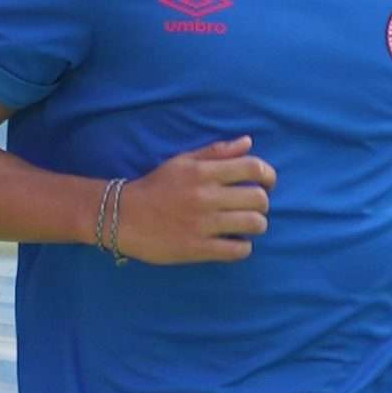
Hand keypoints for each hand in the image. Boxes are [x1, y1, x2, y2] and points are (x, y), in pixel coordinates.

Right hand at [114, 135, 275, 263]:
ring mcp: (203, 224)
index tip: (267, 183)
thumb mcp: (183, 162)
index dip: (268, 175)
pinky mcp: (197, 248)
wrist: (122, 216)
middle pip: (258, 198)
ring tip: (246, 226)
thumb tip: (248, 142)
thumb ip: (216, 152)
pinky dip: (243, 247)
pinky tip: (235, 243)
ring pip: (253, 224)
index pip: (253, 168)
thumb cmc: (155, 187)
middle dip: (263, 204)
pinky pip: (237, 250)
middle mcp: (206, 197)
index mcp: (204, 172)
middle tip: (254, 207)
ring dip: (257, 225)